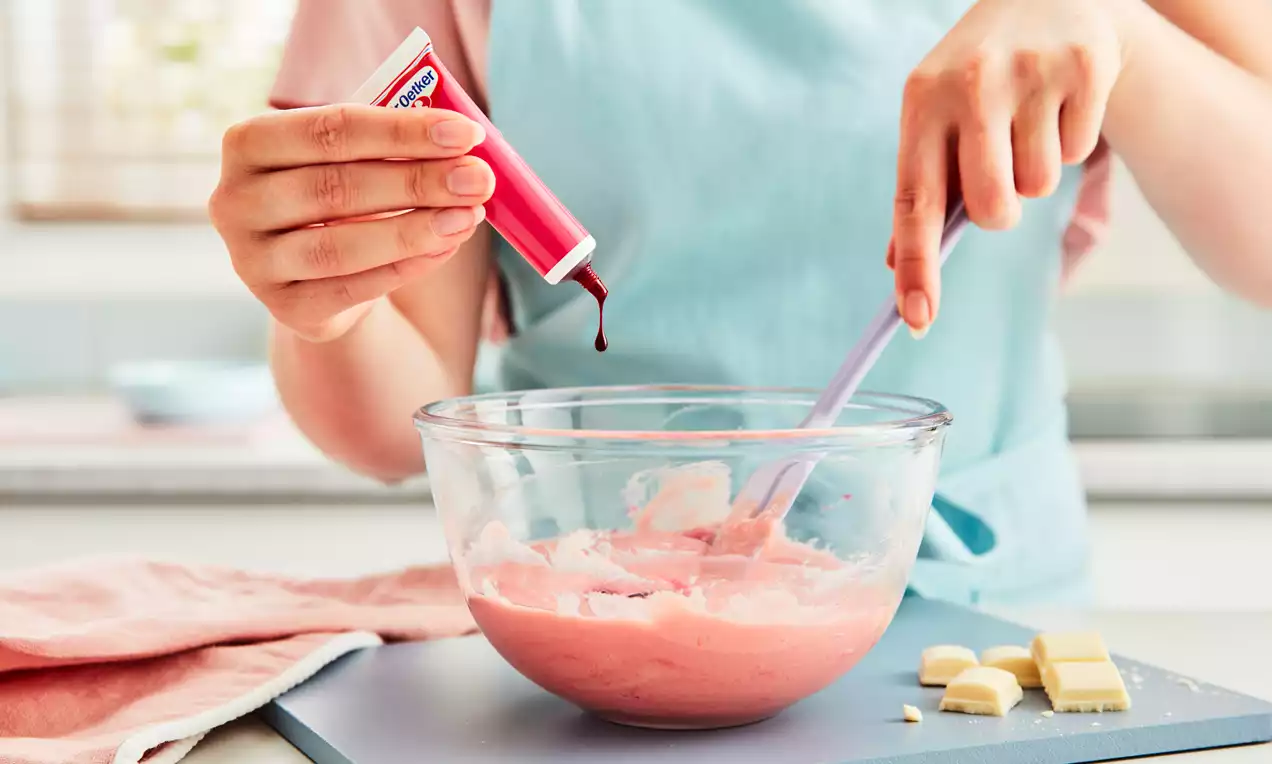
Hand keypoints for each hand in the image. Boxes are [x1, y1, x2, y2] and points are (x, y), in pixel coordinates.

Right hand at [209, 104, 493, 342]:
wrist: (314, 272)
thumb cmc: (339, 196)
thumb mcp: (352, 159)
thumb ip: (391, 145)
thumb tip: (463, 144)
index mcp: (248, 144)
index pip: (330, 130)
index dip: (402, 131)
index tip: (466, 133)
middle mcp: (234, 202)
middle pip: (336, 188)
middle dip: (418, 181)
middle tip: (479, 178)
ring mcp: (252, 262)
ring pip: (342, 247)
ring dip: (414, 229)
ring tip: (469, 216)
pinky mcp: (285, 308)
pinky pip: (354, 288)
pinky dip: (407, 267)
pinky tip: (446, 246)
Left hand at [888, 0, 1133, 333]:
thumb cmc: (980, 77)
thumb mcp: (935, 114)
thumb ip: (921, 185)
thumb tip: (896, 266)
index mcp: (921, 101)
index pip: (914, 199)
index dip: (916, 265)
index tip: (916, 319)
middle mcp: (970, 84)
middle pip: (993, 208)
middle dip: (1001, 212)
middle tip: (1002, 173)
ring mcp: (1030, 72)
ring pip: (1039, 185)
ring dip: (1036, 170)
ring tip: (1028, 120)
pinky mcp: (1085, 66)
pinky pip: (1078, 152)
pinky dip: (1071, 139)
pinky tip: (1058, 101)